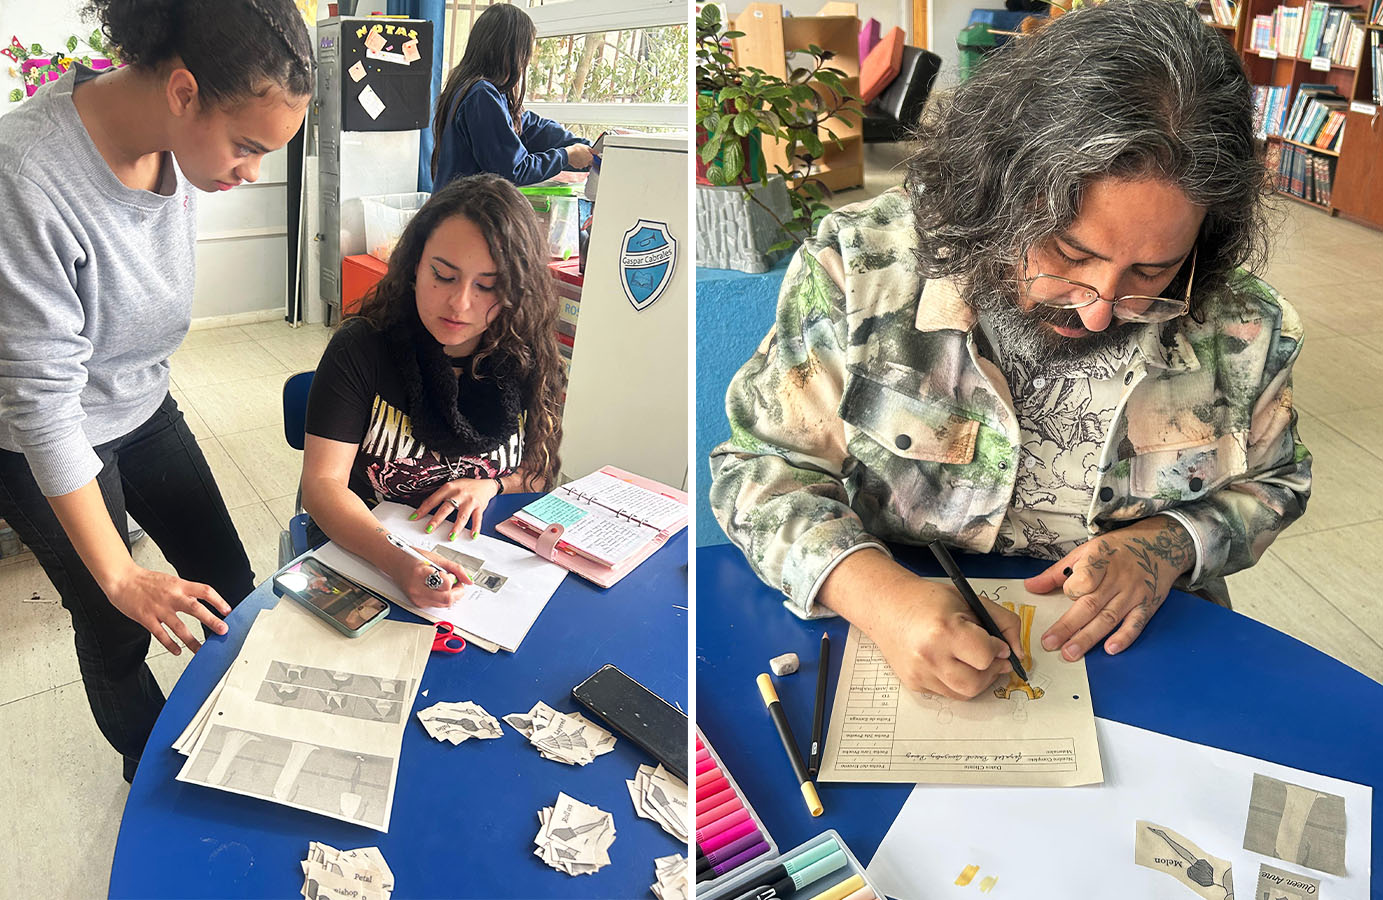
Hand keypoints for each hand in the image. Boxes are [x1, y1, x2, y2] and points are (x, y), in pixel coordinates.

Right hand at [103, 565, 231, 654]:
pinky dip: (170, 644)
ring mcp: (159, 608)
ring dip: (192, 640)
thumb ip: (185, 591)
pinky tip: (177, 651)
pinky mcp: (146, 618)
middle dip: (211, 621)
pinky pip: (161, 634)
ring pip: (179, 627)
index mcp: (179, 585)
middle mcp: (171, 596)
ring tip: (201, 650)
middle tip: (223, 630)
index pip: (204, 591)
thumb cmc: (146, 581)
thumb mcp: (171, 581)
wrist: (122, 579)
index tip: (228, 611)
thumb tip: (202, 601)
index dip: (218, 601)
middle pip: (195, 609)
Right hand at [388, 547, 471, 608]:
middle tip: (457, 583)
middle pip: (447, 600)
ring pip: (444, 605)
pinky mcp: (417, 604)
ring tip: (447, 584)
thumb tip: (469, 580)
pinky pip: (437, 605)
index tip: (452, 575)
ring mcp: (416, 598)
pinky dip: (442, 598)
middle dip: (457, 592)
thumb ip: (456, 568)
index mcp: (421, 574)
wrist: (395, 563)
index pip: (445, 584)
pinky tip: (439, 588)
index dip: (453, 579)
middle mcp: (417, 589)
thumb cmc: (413, 558)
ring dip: (451, 595)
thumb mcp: (437, 558)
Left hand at [411, 478, 500, 539]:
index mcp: (449, 488)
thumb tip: (425, 508)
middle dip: (436, 520)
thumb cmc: (466, 486)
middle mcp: (459, 494)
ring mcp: (470, 501)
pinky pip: (477, 519)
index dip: (422, 510)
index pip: (432, 500)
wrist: (485, 484)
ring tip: (450, 536)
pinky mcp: (479, 507)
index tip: (414, 518)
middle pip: (446, 508)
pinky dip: (475, 528)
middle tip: (429, 529)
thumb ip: (441, 496)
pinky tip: (472, 535)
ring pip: (462, 516)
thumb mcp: (452, 486)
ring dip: (456, 527)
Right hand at [565, 143, 593, 168]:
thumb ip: (592, 150)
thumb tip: (597, 152)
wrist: (568, 154)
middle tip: (582, 154)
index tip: (586, 153)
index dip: (589, 155)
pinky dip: (578, 163)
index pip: (592, 158)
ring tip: (578, 156)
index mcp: (590, 158)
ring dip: (582, 161)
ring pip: (584, 164)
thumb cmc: (576, 149)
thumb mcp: (586, 147)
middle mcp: (587, 163)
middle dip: (586, 159)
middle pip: (588, 162)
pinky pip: (579, 165)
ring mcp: (582, 166)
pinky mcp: (577, 167)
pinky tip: (575, 159)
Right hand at [828, 556, 1021, 699]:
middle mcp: (928, 655)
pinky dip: (957, 682)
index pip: (985, 656)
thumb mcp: (970, 600)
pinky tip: (952, 662)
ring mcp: (919, 673)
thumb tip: (1018, 653)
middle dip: (991, 672)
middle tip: (992, 659)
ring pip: (964, 693)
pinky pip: (947, 693)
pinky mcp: (914, 684)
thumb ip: (1003, 623)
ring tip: (973, 660)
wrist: (887, 605)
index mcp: (943, 630)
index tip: (997, 644)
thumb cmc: (927, 599)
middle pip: (976, 683)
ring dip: (977, 680)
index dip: (998, 650)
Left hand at [1026, 515, 1195, 660]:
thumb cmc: (1117, 549)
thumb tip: (1030, 586)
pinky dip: (1124, 638)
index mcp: (1100, 561)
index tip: (1065, 594)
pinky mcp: (1147, 606)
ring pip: (1108, 618)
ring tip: (1070, 653)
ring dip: (1089, 638)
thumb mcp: (1086, 551)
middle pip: (1090, 605)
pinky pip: (1135, 624)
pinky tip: (1110, 649)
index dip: (1074, 588)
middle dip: (1069, 627)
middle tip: (1050, 643)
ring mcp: (1133, 594)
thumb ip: (1057, 572)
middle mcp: (1117, 579)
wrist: (1160, 546)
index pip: (1085, 578)